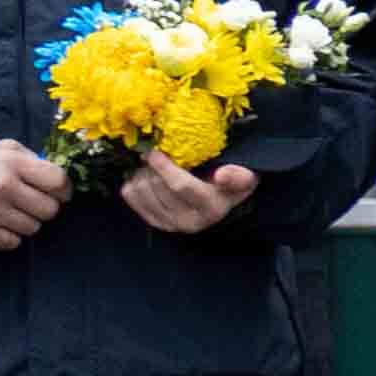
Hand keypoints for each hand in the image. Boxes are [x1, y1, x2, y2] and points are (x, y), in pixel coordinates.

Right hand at [0, 141, 64, 249]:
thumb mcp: (3, 149)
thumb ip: (32, 159)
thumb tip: (58, 177)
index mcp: (12, 163)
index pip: (58, 182)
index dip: (63, 190)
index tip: (57, 193)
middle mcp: (3, 186)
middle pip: (50, 210)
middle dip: (43, 208)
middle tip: (29, 204)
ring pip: (33, 228)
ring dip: (25, 222)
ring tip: (9, 212)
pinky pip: (13, 242)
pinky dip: (9, 236)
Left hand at [119, 153, 261, 237]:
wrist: (220, 203)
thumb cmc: (231, 185)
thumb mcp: (244, 177)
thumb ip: (238, 175)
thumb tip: (221, 175)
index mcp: (211, 209)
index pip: (181, 186)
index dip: (164, 166)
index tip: (154, 151)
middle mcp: (189, 222)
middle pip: (157, 187)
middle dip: (152, 166)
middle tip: (156, 154)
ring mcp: (170, 225)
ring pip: (142, 191)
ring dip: (142, 172)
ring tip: (153, 165)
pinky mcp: (154, 222)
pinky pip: (131, 197)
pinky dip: (133, 181)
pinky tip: (146, 176)